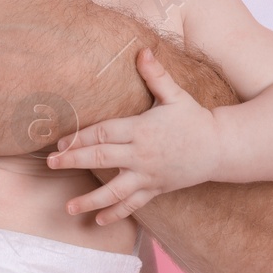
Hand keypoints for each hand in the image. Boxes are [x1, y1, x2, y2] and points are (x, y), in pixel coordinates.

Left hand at [47, 48, 222, 223]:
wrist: (221, 148)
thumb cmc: (194, 119)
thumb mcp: (176, 95)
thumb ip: (156, 75)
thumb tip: (142, 50)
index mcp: (142, 130)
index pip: (104, 133)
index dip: (81, 137)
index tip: (60, 141)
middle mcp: (142, 155)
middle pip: (102, 158)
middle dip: (74, 161)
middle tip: (51, 163)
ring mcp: (148, 176)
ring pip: (115, 191)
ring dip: (91, 200)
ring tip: (69, 207)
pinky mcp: (156, 190)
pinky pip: (133, 204)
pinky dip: (116, 214)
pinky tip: (98, 221)